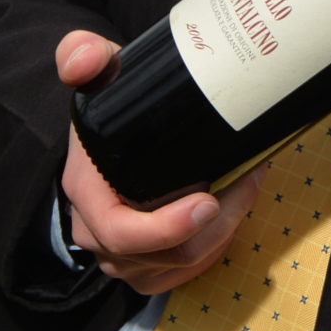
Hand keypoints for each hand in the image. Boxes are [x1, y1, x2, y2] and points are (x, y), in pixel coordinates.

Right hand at [54, 30, 268, 294]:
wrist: (108, 136)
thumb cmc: (111, 104)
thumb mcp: (98, 72)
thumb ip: (84, 55)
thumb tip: (82, 58)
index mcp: (86, 193)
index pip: (121, 232)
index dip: (167, 228)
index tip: (209, 199)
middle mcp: (97, 235)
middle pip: (164, 255)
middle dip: (216, 224)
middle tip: (247, 180)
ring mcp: (119, 258)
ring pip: (181, 267)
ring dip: (222, 233)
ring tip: (246, 187)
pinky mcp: (142, 268)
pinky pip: (183, 275)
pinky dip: (215, 247)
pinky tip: (230, 213)